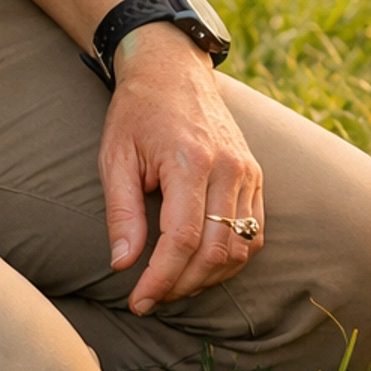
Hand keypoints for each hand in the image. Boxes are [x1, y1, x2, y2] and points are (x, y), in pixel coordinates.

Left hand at [97, 23, 263, 313]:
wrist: (172, 69)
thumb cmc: (137, 112)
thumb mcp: (115, 157)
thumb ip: (121, 212)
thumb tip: (124, 264)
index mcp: (190, 160)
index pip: (182, 240)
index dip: (161, 279)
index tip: (139, 301)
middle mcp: (228, 167)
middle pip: (215, 251)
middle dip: (182, 286)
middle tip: (151, 298)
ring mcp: (247, 170)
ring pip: (240, 248)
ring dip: (207, 278)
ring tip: (173, 284)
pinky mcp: (255, 174)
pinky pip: (254, 232)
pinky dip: (231, 258)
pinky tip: (201, 264)